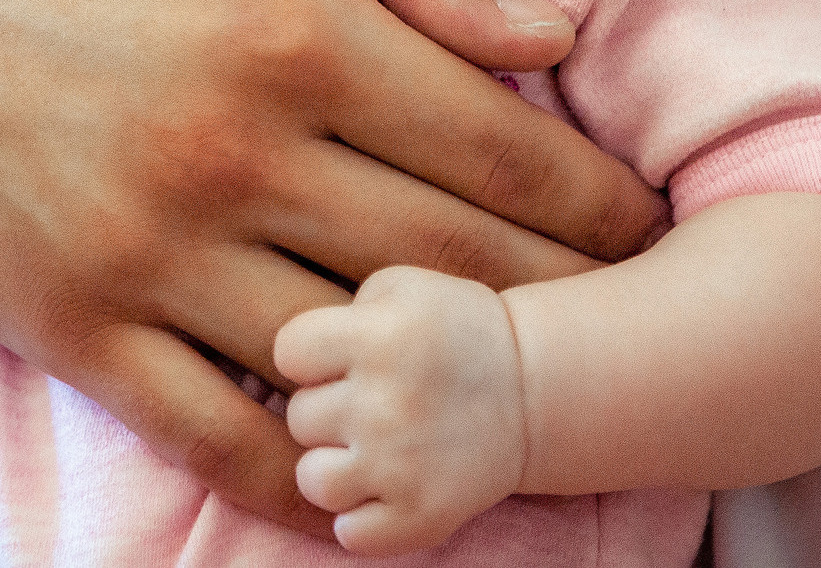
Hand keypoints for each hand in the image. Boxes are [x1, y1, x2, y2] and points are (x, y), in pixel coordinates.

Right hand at [0, 0, 666, 535]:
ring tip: (523, 398)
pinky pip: (220, 438)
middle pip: (456, 266)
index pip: (506, 149)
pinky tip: (372, 476)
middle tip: (630, 323)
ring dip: (456, 390)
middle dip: (567, 303)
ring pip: (356, 359)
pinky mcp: (74, 326)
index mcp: (295, 25)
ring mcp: (149, 250)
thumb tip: (553, 32)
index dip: (602, 205)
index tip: (648, 228)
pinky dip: (313, 477)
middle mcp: (233, 149)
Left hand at [276, 267, 527, 555]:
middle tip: (372, 402)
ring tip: (368, 449)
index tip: (340, 359)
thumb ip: (341, 310)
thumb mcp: (402, 286)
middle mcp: (384, 404)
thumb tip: (297, 358)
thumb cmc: (455, 330)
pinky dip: (360, 519)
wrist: (533, 389)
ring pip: (313, 480)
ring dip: (334, 466)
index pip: (288, 353)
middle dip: (329, 409)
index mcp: (379, 338)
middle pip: (300, 417)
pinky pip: (350, 535)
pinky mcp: (422, 516)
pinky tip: (382, 490)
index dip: (309, 356)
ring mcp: (401, 467)